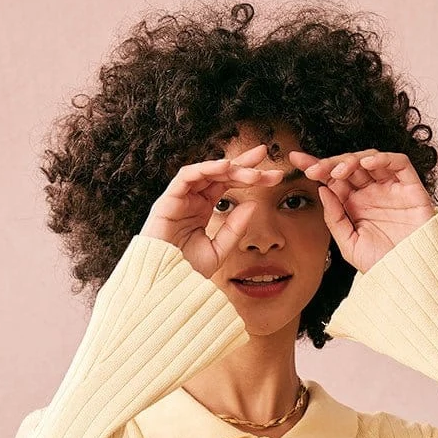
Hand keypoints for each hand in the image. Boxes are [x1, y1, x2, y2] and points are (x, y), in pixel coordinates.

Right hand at [139, 144, 286, 278]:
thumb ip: (234, 229)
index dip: (251, 176)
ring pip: (207, 171)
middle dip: (244, 163)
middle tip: (266, 153)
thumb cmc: (185, 271)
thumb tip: (253, 205)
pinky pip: (187, 176)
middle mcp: (192, 198)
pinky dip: (205, 168)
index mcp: (203, 208)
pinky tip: (225, 166)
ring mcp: (179, 198)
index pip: (229, 184)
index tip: (274, 175)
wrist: (163, 284)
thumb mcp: (218, 251)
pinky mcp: (167, 200)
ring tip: (252, 169)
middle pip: (221, 173)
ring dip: (230, 167)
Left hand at [287, 149, 437, 273]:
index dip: (315, 166)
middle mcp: (371, 192)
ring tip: (338, 172)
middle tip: (314, 170)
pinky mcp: (411, 188)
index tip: (295, 161)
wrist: (407, 277)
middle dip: (330, 164)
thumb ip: (335, 218)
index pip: (332, 178)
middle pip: (349, 165)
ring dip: (352, 160)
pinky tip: (367, 163)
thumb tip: (322, 190)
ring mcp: (391, 188)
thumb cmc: (380, 264)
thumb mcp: (349, 244)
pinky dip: (383, 158)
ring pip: (370, 159)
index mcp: (354, 204)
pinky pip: (398, 163)